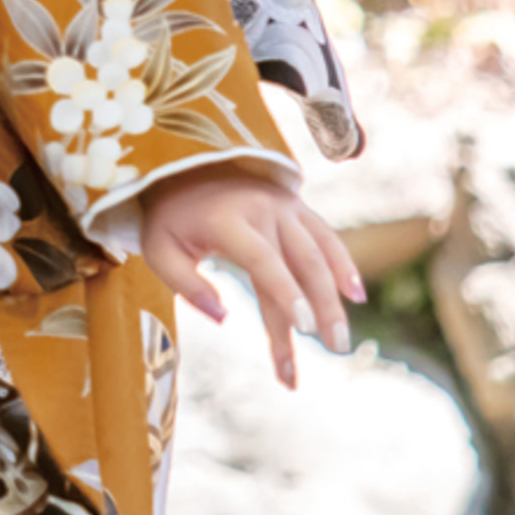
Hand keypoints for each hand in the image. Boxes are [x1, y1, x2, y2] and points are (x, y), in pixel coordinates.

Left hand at [139, 165, 364, 389]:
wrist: (181, 165)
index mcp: (226, 219)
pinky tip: (355, 294)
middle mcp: (261, 208)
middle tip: (336, 348)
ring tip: (341, 339)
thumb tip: (224, 318)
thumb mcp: (159, 249)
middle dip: (321, 307)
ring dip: (334, 296)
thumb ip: (185, 285)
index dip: (286, 293)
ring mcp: (283, 205)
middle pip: (302, 262)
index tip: (305, 329)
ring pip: (318, 254)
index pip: (263, 260)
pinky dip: (342, 263)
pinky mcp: (295, 205)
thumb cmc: (170, 217)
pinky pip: (325, 235)